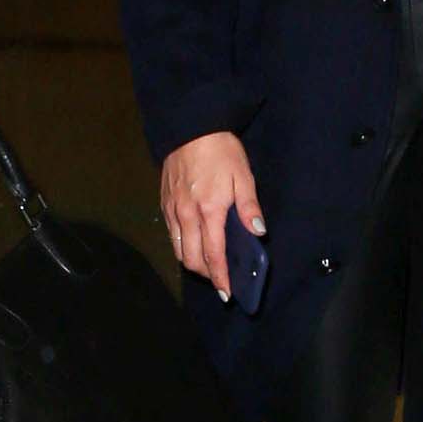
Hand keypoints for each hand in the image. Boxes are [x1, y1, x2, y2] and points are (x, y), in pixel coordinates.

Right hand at [160, 131, 263, 300]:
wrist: (191, 128)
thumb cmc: (221, 151)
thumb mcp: (243, 175)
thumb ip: (249, 206)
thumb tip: (258, 232)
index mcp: (210, 210)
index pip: (213, 254)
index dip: (220, 277)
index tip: (226, 293)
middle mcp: (187, 214)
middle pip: (191, 258)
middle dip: (206, 274)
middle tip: (221, 279)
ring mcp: (173, 210)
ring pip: (178, 249)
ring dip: (192, 262)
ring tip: (208, 265)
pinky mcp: (164, 203)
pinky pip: (171, 234)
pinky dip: (181, 246)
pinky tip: (193, 243)